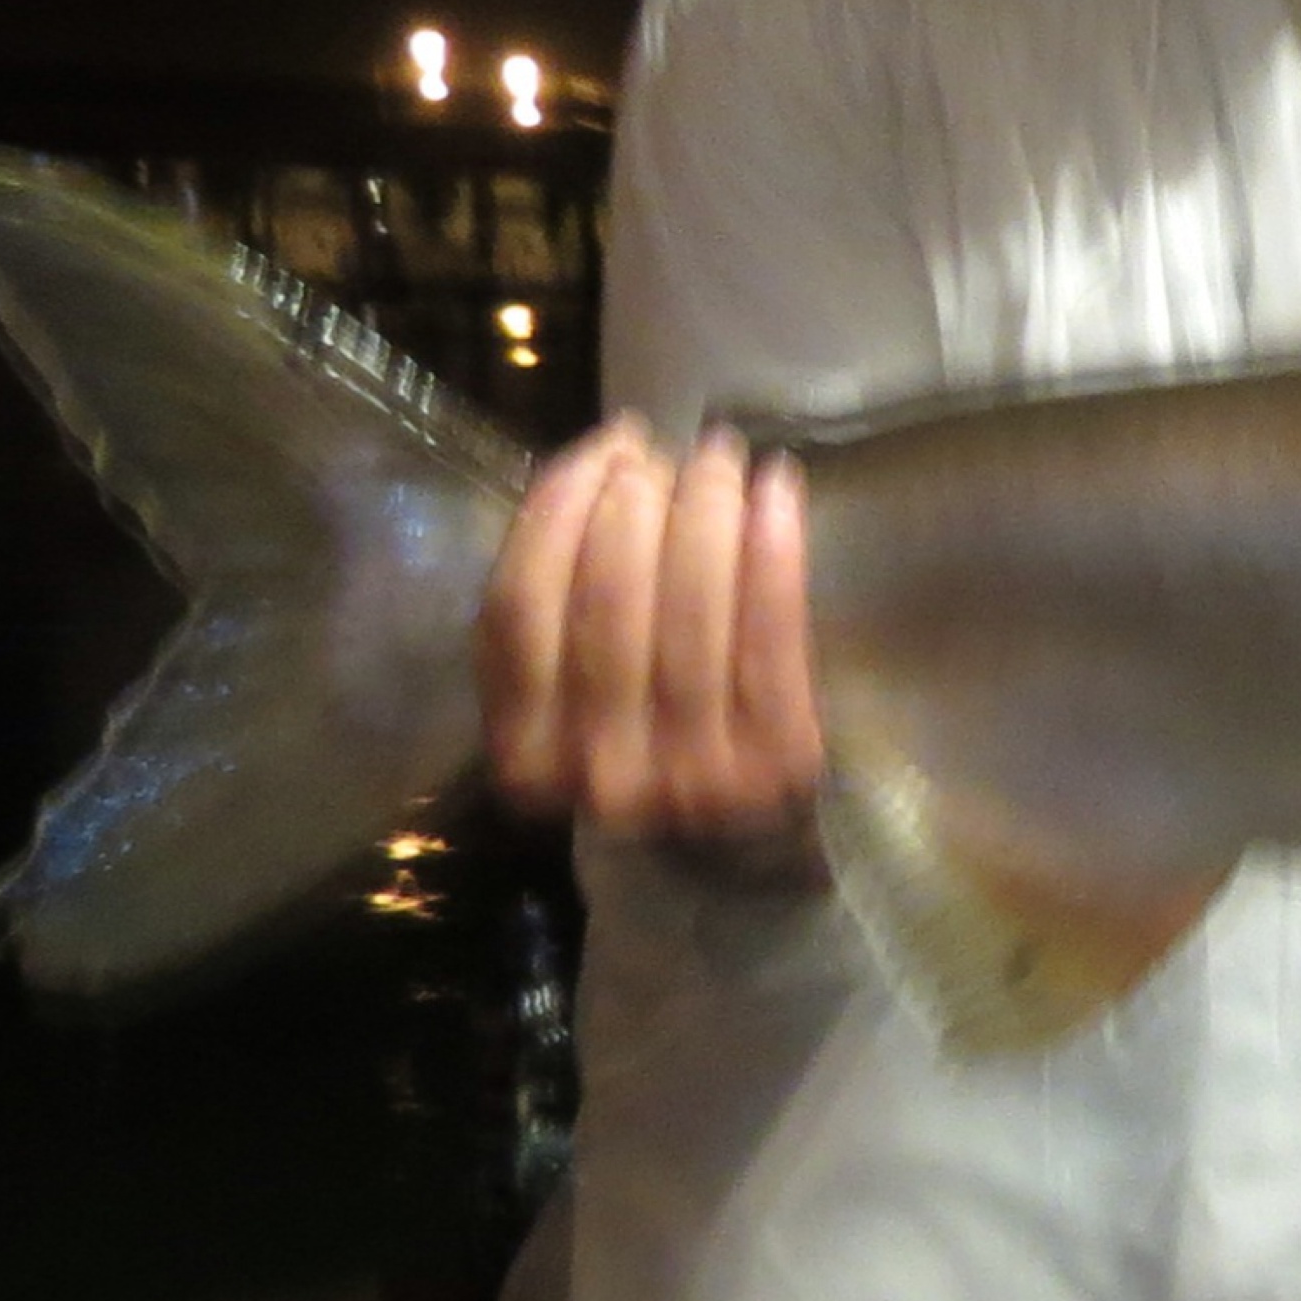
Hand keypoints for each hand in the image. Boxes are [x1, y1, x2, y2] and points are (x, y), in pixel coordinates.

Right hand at [477, 414, 828, 838]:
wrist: (735, 856)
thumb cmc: (638, 741)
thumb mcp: (560, 693)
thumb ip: (552, 601)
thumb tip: (602, 461)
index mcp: (524, 754)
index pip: (520, 606)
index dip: (561, 505)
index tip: (606, 444)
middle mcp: (602, 771)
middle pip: (608, 598)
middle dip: (639, 499)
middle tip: (669, 453)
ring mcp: (696, 774)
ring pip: (691, 607)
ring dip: (708, 508)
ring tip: (722, 456)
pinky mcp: (780, 760)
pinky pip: (771, 630)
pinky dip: (775, 546)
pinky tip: (778, 487)